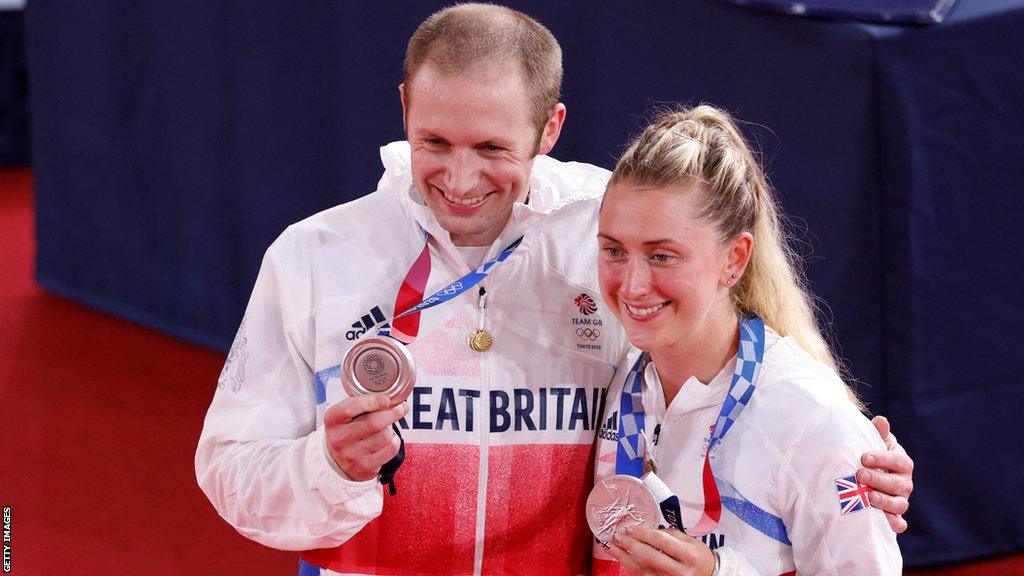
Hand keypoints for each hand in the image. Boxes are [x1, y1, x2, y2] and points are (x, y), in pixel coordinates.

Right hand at [323, 394, 408, 480]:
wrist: (337, 461)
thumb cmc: (345, 432)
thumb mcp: (344, 415)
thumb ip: (361, 404)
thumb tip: (389, 400)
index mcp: (333, 421)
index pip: (350, 408)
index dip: (371, 402)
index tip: (386, 399)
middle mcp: (340, 439)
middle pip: (374, 422)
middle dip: (393, 413)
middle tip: (401, 408)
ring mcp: (352, 455)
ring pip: (384, 436)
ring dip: (391, 429)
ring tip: (388, 427)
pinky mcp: (365, 467)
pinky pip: (390, 450)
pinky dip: (395, 441)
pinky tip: (389, 440)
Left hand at [606, 526, 715, 575]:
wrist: (709, 574)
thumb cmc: (697, 556)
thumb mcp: (689, 541)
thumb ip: (669, 534)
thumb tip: (646, 528)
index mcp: (689, 555)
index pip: (662, 542)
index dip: (644, 534)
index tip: (630, 527)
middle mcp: (681, 571)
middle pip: (651, 557)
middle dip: (631, 545)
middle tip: (618, 536)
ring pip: (644, 571)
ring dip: (625, 558)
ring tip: (613, 547)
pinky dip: (631, 568)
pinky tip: (623, 559)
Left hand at [858, 415, 913, 532]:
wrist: (869, 475)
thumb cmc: (871, 457)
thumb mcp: (874, 443)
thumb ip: (878, 433)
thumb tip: (881, 420)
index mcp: (902, 463)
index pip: (897, 460)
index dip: (882, 459)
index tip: (863, 457)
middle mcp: (905, 483)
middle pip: (897, 484)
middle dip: (879, 479)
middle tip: (860, 475)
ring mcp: (900, 500)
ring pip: (899, 504)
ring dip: (884, 501)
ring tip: (868, 497)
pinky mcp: (895, 516)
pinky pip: (899, 523)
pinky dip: (893, 523)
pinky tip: (882, 521)